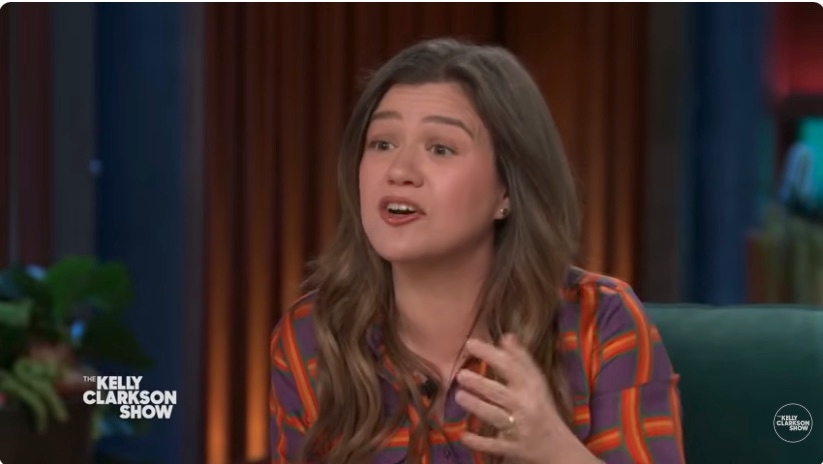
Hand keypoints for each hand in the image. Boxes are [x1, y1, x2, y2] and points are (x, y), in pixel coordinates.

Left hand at [455, 333, 580, 463]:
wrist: (558, 447)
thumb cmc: (542, 408)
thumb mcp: (537, 383)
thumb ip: (521, 360)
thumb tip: (506, 336)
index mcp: (531, 387)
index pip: (510, 366)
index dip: (489, 354)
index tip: (469, 343)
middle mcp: (526, 406)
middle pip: (500, 393)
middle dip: (480, 384)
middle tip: (461, 375)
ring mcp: (519, 428)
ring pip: (495, 416)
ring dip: (477, 406)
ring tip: (459, 396)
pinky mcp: (513, 448)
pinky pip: (494, 445)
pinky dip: (479, 442)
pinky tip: (463, 436)